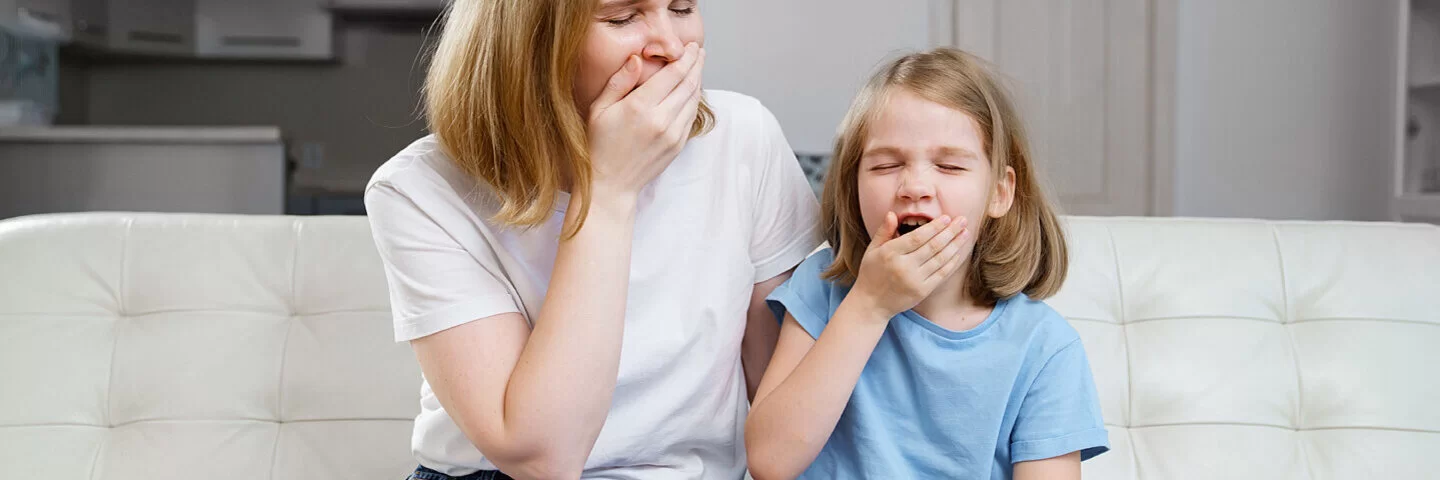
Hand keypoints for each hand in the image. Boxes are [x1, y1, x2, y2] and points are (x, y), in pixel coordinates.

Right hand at [585, 42, 705, 201]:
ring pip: (693, 100)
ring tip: (698, 67)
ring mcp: (672, 134)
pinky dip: (694, 100)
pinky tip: (691, 91)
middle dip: (696, 64)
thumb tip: (637, 59)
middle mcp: (660, 120)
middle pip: (688, 84)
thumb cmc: (599, 145)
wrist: (611, 184)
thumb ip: (619, 82)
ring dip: (698, 80)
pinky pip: (691, 116)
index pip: (673, 75)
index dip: (686, 58)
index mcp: (639, 107)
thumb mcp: (599, 109)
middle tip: (699, 51)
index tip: (691, 47)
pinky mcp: (678, 145)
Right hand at [850, 213, 969, 318]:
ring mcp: (914, 280)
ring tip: (965, 234)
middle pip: (932, 246)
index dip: (934, 227)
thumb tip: (892, 214)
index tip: (947, 218)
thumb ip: (883, 231)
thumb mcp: (872, 250)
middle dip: (950, 232)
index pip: (917, 237)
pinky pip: (941, 274)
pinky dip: (951, 262)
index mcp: (890, 253)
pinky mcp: (922, 291)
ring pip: (940, 259)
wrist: (871, 303)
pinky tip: (958, 252)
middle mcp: (903, 266)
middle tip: (962, 220)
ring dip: (955, 245)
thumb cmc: (871, 273)